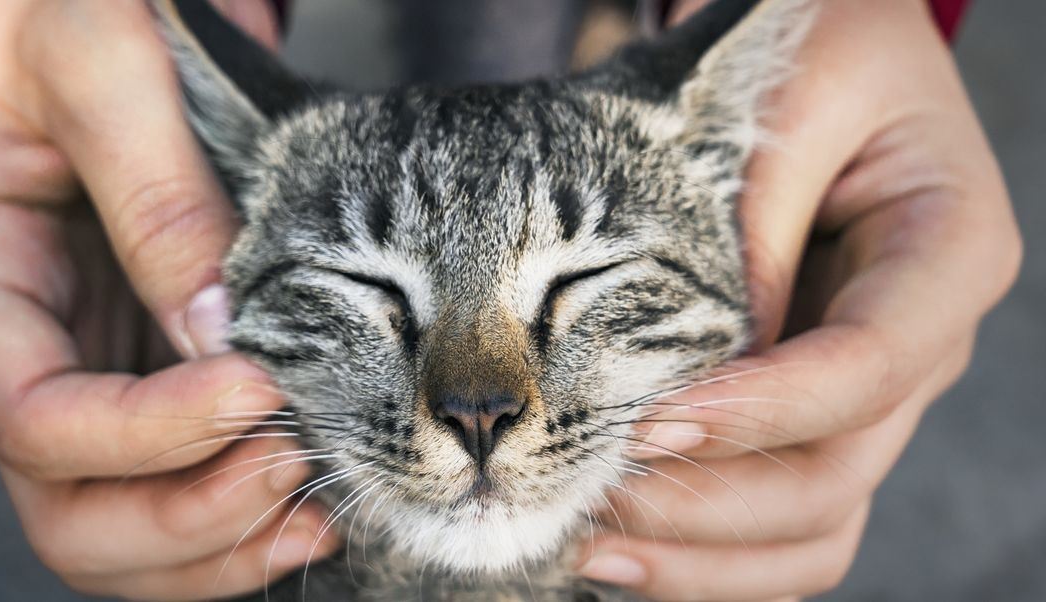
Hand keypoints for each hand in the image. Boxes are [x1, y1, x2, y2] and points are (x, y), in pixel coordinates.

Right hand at [0, 1, 334, 598]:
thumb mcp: (101, 56)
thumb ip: (154, 192)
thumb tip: (221, 336)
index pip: (34, 418)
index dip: (149, 436)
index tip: (264, 391)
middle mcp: (14, 340)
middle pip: (66, 508)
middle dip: (184, 515)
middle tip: (298, 467)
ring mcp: (80, 362)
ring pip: (117, 522)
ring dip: (216, 540)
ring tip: (318, 507)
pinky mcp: (142, 364)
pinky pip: (173, 481)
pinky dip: (237, 514)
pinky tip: (312, 500)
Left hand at [578, 0, 1021, 598]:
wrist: (821, 47)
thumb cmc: (813, 49)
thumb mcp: (789, 99)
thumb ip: (749, 232)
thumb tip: (690, 375)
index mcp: (947, 254)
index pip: (869, 365)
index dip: (762, 411)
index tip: (648, 423)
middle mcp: (920, 343)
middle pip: (835, 474)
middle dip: (710, 503)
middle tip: (590, 498)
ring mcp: (868, 391)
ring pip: (813, 522)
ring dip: (705, 556)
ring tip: (588, 549)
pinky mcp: (811, 409)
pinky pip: (779, 512)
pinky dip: (708, 547)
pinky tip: (623, 543)